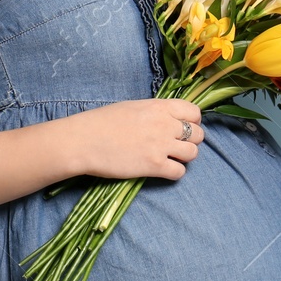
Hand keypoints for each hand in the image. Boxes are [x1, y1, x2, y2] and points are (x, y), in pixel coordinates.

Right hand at [55, 99, 204, 181]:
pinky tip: (162, 170)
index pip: (194, 112)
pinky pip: (179, 172)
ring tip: (170, 158)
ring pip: (193, 154)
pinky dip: (174, 173)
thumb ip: (154, 112)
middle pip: (198, 134)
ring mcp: (161, 146)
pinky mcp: (154, 166)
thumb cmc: (101, 122)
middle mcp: (165, 124)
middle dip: (190, 141)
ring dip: (184, 157)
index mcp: (159, 107)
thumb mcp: (132, 107)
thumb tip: (165, 119)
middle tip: (176, 146)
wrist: (83, 140)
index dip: (192, 121)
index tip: (183, 128)